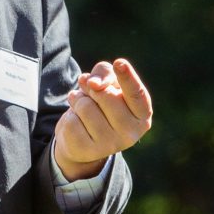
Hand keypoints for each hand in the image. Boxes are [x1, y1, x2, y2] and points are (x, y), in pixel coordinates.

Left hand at [53, 58, 152, 180]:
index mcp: (142, 115)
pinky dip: (70, 115)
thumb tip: (94, 83)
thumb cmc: (102, 104)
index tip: (119, 63)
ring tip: (83, 107)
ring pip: (86, 106)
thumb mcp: (108, 82)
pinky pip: (72, 120)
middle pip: (106, 95)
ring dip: (79, 101)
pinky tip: (77, 121)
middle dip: (93, 88)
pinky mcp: (87, 150)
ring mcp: (110, 144)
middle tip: (92, 93)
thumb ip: (105, 73)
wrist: (84, 137)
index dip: (128, 77)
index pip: (137, 94)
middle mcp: (131, 133)